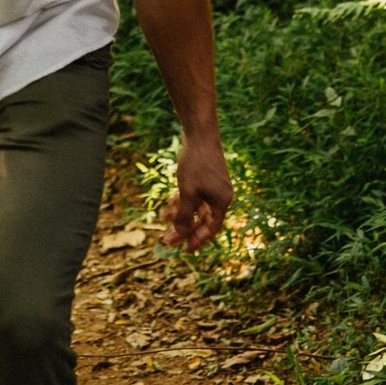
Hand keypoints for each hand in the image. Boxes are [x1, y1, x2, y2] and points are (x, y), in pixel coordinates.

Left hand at [166, 130, 232, 250]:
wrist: (200, 134)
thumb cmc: (196, 163)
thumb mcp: (188, 192)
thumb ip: (185, 214)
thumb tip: (180, 233)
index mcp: (222, 201)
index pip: (211, 228)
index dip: (198, 240)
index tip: (186, 250)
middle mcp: (221, 195)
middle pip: (203, 219)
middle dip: (186, 229)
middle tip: (169, 241)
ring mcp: (213, 186)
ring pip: (196, 207)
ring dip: (181, 214)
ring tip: (163, 219)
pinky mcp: (205, 177)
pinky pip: (194, 196)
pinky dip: (182, 201)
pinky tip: (168, 205)